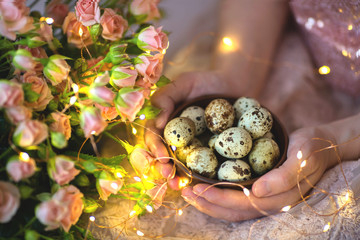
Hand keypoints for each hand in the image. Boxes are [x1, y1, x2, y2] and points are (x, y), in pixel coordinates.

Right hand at [145, 71, 231, 188]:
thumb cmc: (207, 82)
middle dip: (162, 169)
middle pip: (164, 158)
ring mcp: (194, 149)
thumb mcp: (184, 83)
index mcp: (165, 125)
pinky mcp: (212, 155)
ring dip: (178, 178)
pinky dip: (200, 178)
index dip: (153, 149)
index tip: (160, 156)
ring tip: (180, 186)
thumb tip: (157, 123)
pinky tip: (202, 184)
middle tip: (167, 176)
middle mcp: (177, 140)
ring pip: (181, 167)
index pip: (153, 139)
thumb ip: (165, 98)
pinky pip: (205, 168)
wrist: (236, 85)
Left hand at [181, 126, 337, 220]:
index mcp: (280, 198)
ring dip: (208, 204)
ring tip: (187, 193)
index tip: (198, 187)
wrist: (318, 148)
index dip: (219, 197)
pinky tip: (202, 191)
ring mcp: (265, 202)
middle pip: (234, 211)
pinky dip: (217, 200)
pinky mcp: (260, 196)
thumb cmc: (311, 149)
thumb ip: (284, 176)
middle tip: (185, 191)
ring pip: (232, 211)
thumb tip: (258, 191)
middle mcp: (270, 205)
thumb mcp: (303, 155)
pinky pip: (235, 204)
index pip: (244, 203)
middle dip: (207, 203)